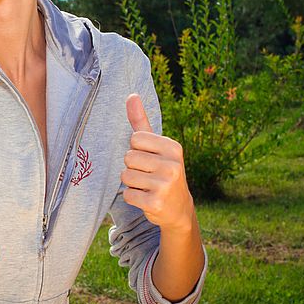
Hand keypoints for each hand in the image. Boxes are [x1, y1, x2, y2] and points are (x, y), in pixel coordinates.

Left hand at [121, 93, 194, 231]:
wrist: (178, 209)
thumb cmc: (163, 171)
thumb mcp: (156, 146)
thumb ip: (141, 122)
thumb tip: (131, 95)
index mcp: (173, 147)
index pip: (135, 139)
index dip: (137, 149)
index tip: (150, 159)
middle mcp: (172, 165)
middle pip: (128, 157)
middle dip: (132, 167)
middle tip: (148, 175)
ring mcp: (165, 185)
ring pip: (125, 176)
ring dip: (131, 183)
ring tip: (147, 186)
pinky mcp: (155, 203)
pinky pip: (127, 194)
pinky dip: (132, 197)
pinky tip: (146, 198)